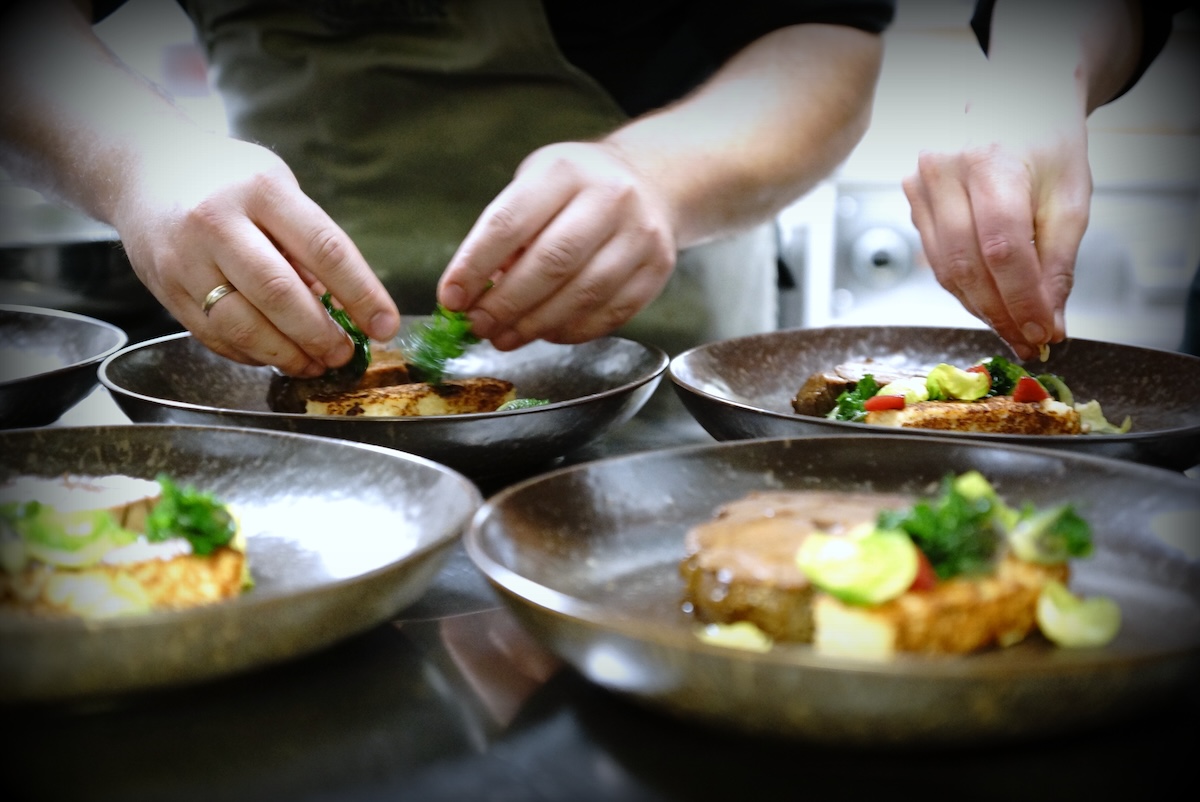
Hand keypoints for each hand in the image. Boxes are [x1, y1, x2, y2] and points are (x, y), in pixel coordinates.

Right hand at [113, 134, 399, 375]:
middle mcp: (218, 221)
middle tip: (344, 353)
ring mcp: (186, 258)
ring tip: (314, 363)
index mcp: (262, 190)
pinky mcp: (165, 289)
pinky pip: (215, 337)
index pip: (326, 250)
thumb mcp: (276, 189)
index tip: (386, 325)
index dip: (362, 295)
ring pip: (244, 325)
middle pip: (282, 294)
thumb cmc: (229, 181)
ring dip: (287, 354)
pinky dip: (251, 354)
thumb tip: (343, 307)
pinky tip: (274, 355)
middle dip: (321, 335)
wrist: (146, 168)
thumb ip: (307, 243)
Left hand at [436, 141, 675, 350]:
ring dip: (536, 325)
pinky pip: (610, 313)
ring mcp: (640, 234)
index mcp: (565, 171)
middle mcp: (610, 198)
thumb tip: (476, 292)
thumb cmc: (577, 189)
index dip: (474, 266)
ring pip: (582, 294)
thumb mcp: (536, 185)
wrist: (651, 182)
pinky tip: (547, 332)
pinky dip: (572, 331)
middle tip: (479, 326)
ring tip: (506, 337)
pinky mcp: (657, 268)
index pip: (509, 223)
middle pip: (550, 264)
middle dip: (506, 303)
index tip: (451, 298)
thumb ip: (506, 232)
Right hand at [903, 90, 1091, 360]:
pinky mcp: (911, 200)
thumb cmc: (1045, 139)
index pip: (1002, 250)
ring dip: (982, 308)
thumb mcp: (1070, 194)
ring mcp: (919, 186)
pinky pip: (936, 260)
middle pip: (967, 266)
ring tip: (1014, 328)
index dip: (1021, 300)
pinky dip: (966, 287)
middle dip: (1001, 314)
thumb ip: (1059, 260)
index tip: (1042, 334)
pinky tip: (992, 299)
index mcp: (990, 163)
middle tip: (1029, 342)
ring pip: (946, 271)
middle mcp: (943, 173)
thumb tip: (1047, 321)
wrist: (1010, 96)